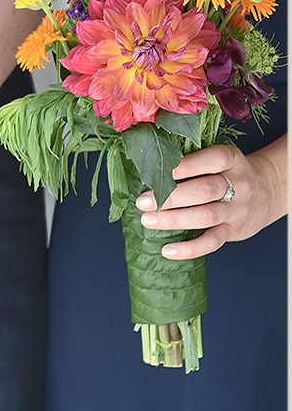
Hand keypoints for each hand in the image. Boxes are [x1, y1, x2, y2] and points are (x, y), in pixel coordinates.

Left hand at [137, 143, 287, 259]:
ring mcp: (238, 209)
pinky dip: (189, 249)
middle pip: (205, 190)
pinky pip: (212, 242)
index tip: (156, 172)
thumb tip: (149, 166)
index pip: (212, 159)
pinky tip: (167, 250)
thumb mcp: (220, 160)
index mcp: (232, 161)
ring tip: (148, 220)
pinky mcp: (234, 230)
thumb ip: (194, 160)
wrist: (267, 192)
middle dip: (170, 196)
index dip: (184, 165)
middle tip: (142, 201)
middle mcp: (239, 184)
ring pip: (206, 216)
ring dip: (174, 219)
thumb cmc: (229, 173)